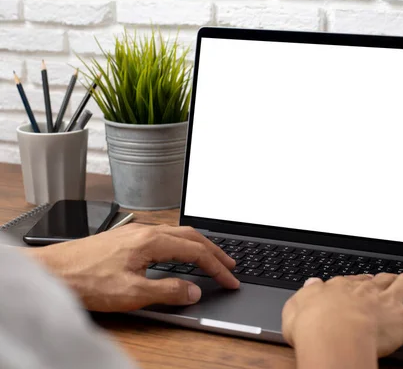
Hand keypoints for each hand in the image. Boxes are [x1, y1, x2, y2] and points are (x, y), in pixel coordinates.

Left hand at [24, 223, 239, 311]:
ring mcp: (136, 232)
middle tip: (230, 266)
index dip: (217, 267)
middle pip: (192, 236)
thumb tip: (194, 290)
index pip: (196, 252)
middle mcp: (146, 231)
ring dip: (199, 246)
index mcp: (152, 241)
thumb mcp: (131, 293)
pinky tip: (179, 253)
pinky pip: (165, 235)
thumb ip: (167, 292)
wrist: (51, 271)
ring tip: (211, 258)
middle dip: (215, 251)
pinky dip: (182, 244)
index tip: (231, 280)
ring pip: (179, 233)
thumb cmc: (85, 280)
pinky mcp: (127, 238)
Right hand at [282, 273, 402, 367]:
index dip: (361, 284)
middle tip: (391, 284)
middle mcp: (366, 289)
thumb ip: (306, 294)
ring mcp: (388, 301)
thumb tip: (311, 284)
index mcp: (340, 287)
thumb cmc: (312, 325)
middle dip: (388, 279)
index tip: (363, 287)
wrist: (333, 334)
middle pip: (382, 277)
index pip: (354, 281)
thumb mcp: (296, 306)